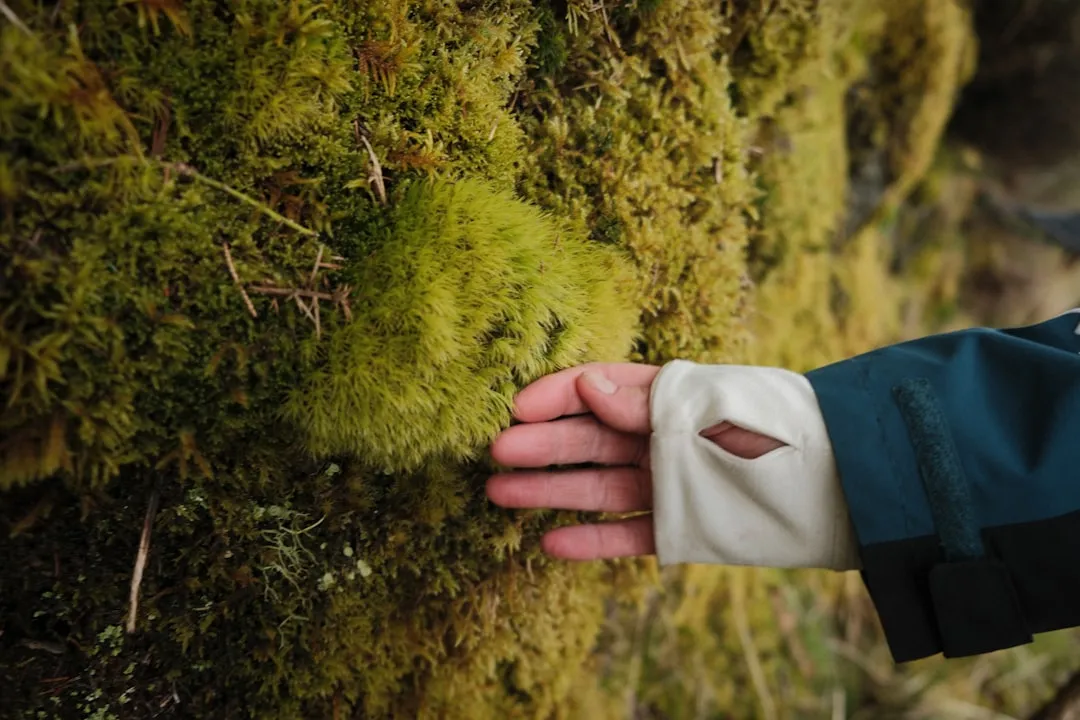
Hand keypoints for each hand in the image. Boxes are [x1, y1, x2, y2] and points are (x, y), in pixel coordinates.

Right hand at [486, 363, 785, 560]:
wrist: (840, 484)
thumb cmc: (775, 429)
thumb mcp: (708, 409)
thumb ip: (649, 404)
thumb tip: (586, 384)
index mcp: (668, 396)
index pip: (600, 388)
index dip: (557, 395)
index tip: (519, 407)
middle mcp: (659, 437)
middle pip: (589, 439)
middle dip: (542, 444)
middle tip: (496, 453)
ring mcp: (667, 482)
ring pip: (597, 486)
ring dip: (549, 490)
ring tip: (500, 494)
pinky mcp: (679, 525)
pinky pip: (627, 532)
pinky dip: (590, 539)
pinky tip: (550, 542)